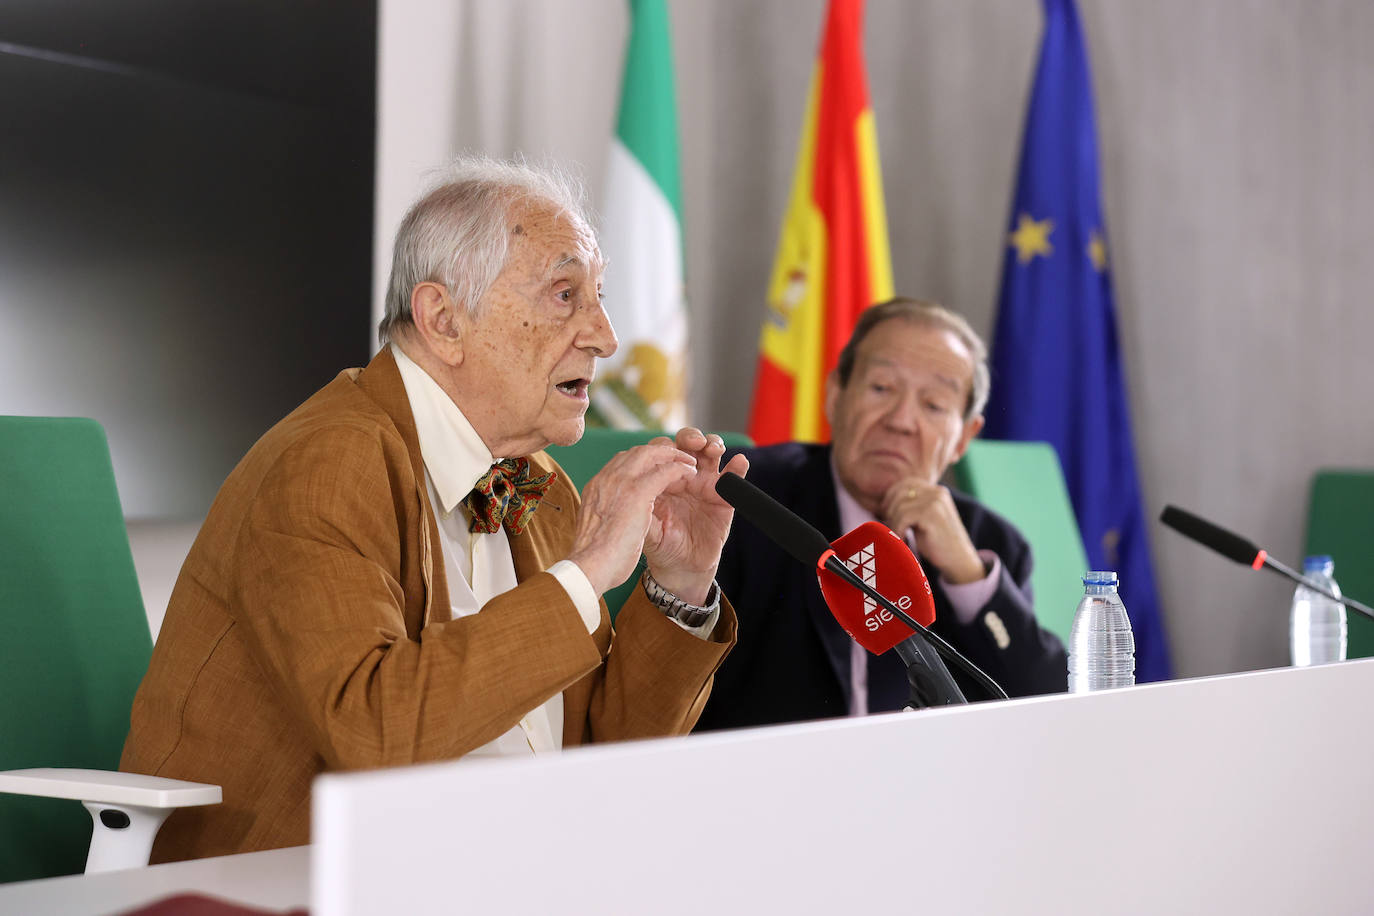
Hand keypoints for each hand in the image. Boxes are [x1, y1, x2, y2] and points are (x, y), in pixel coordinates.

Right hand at [567, 441, 697, 598]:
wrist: (589, 568)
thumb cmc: (593, 560)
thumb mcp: (596, 531)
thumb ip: (606, 518)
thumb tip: (612, 524)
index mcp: (596, 488)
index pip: (620, 463)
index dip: (641, 463)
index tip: (656, 469)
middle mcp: (606, 479)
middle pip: (636, 452)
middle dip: (659, 452)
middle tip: (677, 458)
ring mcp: (620, 482)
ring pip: (651, 454)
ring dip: (672, 455)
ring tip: (688, 462)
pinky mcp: (637, 492)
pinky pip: (665, 470)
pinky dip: (680, 468)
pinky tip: (691, 473)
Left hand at [642, 428, 749, 605]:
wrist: (682, 568)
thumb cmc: (660, 545)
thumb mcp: (646, 529)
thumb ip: (642, 511)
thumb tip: (637, 493)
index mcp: (660, 478)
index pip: (662, 452)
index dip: (667, 448)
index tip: (670, 454)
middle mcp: (683, 476)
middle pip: (687, 444)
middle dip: (690, 437)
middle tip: (694, 442)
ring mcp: (704, 484)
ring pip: (710, 453)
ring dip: (713, 443)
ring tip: (713, 448)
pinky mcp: (724, 497)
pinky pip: (733, 477)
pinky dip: (738, 467)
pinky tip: (739, 462)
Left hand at [879, 478, 984, 584]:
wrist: (959, 560)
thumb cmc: (937, 542)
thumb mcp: (925, 518)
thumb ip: (913, 506)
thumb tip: (885, 502)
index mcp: (937, 491)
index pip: (906, 483)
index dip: (891, 496)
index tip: (886, 513)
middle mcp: (937, 492)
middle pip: (900, 493)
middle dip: (890, 509)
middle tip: (889, 526)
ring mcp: (935, 502)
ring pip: (899, 507)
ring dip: (893, 523)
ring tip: (897, 536)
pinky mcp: (931, 514)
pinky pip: (903, 518)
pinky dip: (898, 530)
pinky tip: (902, 540)